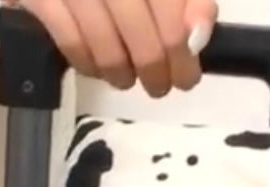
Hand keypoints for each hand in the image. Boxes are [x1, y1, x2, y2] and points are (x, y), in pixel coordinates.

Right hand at [15, 0, 218, 97]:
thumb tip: (197, 38)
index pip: (171, 17)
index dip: (182, 55)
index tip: (186, 77)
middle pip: (142, 40)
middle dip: (155, 73)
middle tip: (159, 86)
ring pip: (107, 49)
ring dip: (122, 75)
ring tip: (127, 78)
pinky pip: (72, 45)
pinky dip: (88, 66)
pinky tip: (97, 68)